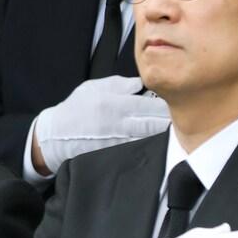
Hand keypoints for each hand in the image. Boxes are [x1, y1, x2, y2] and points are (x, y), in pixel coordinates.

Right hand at [30, 76, 170, 176]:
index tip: (176, 103)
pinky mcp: (111, 153)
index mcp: (112, 103)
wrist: (54, 136)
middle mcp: (115, 123)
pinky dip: (146, 146)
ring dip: (160, 135)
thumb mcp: (92, 88)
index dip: (164, 106)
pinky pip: (134, 149)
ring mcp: (114, 140)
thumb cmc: (74, 109)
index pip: (147, 104)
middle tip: (183, 119)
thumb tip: (140, 84)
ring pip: (145, 138)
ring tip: (174, 132)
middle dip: (167, 122)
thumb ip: (119, 85)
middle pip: (150, 123)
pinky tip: (157, 144)